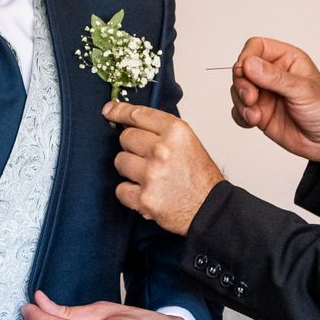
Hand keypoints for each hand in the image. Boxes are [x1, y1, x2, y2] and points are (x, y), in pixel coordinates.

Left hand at [103, 102, 223, 235]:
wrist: (210, 209)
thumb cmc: (200, 178)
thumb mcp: (188, 143)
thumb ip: (161, 131)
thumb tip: (129, 122)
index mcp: (176, 132)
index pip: (138, 115)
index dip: (119, 111)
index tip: (109, 111)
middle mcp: (162, 150)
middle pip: (125, 138)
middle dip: (132, 147)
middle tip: (148, 158)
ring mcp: (151, 175)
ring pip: (120, 162)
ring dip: (130, 169)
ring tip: (149, 177)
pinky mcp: (143, 198)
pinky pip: (120, 189)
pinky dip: (130, 193)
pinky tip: (146, 192)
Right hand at [232, 37, 319, 166]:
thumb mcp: (303, 90)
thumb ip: (275, 77)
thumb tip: (249, 64)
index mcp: (286, 60)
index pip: (256, 47)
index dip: (246, 57)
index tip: (245, 72)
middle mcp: (272, 75)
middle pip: (241, 69)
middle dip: (242, 85)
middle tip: (251, 99)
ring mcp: (264, 94)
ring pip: (238, 90)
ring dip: (241, 103)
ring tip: (255, 116)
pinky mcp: (258, 112)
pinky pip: (238, 110)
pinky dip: (241, 116)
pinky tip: (254, 122)